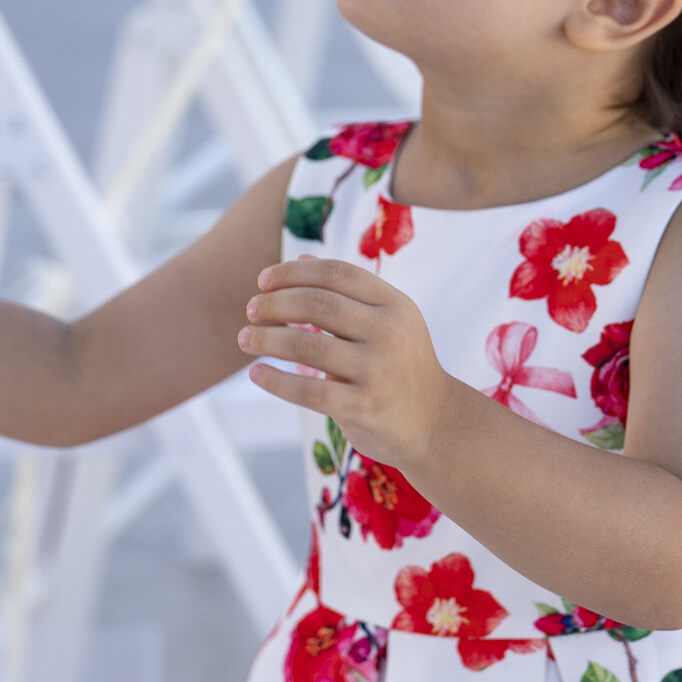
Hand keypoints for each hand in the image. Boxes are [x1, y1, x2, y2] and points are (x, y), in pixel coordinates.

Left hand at [239, 256, 463, 472]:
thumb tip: (301, 258)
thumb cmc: (400, 365)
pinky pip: (308, 391)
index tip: (263, 281)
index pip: (336, 273)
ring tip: (245, 338)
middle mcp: (389, 333)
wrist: (436, 423)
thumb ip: (347, 292)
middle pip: (317, 304)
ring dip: (266, 339)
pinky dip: (276, 381)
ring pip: (306, 346)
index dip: (293, 272)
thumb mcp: (387, 321)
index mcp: (394, 304)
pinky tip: (257, 374)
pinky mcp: (363, 407)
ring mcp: (377, 371)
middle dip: (274, 303)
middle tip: (251, 309)